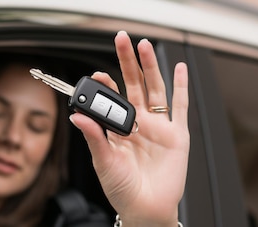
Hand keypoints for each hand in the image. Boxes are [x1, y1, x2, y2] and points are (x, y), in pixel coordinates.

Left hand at [69, 31, 189, 226]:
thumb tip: (76, 116)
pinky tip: (179, 67)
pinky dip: (182, 86)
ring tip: (144, 46)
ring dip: (150, 67)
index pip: (111, 99)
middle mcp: (138, 125)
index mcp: (118, 130)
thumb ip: (93, 137)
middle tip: (121, 41)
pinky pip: (181, 107)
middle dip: (127, 63)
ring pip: (154, 90)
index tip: (98, 75)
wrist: (145, 209)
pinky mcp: (177, 135)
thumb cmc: (122, 189)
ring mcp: (158, 128)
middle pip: (133, 86)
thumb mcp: (102, 162)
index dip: (105, 85)